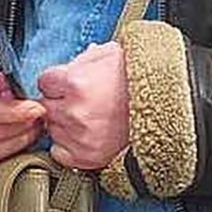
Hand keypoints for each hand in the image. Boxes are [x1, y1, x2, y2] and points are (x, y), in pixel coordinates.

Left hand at [38, 42, 129, 170]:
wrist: (167, 105)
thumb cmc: (141, 80)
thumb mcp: (111, 54)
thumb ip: (83, 58)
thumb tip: (70, 65)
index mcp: (76, 83)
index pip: (44, 82)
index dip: (57, 82)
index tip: (68, 85)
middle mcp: (75, 112)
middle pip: (46, 107)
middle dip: (59, 102)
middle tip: (81, 101)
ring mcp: (80, 137)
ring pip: (52, 129)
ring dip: (64, 124)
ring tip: (89, 117)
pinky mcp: (87, 157)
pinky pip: (60, 153)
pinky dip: (68, 145)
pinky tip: (85, 134)